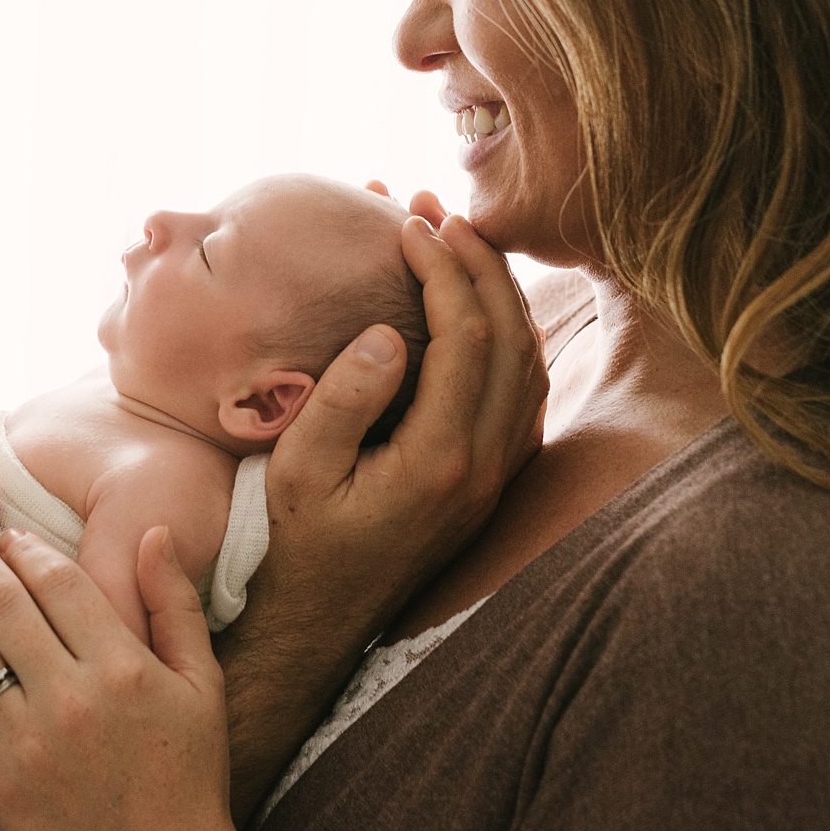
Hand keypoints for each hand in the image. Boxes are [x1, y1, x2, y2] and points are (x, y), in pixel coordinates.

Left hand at [0, 519, 238, 830]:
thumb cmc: (187, 769)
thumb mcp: (202, 682)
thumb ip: (174, 604)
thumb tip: (154, 533)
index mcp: (121, 666)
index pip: (58, 583)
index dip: (27, 549)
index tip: (11, 534)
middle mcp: (69, 697)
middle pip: (4, 604)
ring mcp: (26, 741)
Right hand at [219, 208, 545, 821]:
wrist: (327, 619)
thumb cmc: (302, 540)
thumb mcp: (301, 467)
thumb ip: (345, 398)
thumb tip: (391, 331)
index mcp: (441, 458)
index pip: (466, 337)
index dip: (443, 269)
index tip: (407, 224)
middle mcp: (486, 465)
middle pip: (511, 337)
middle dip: (479, 262)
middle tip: (436, 211)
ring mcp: (499, 473)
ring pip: (528, 360)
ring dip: (498, 292)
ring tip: (456, 239)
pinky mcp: (493, 477)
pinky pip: (523, 387)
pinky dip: (506, 331)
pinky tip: (474, 301)